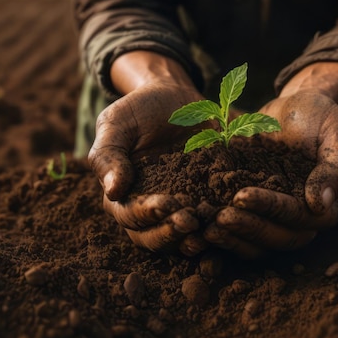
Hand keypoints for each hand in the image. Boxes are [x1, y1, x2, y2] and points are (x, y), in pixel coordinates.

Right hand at [89, 52, 208, 255]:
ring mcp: (179, 210)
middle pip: (154, 237)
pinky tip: (230, 224)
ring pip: (182, 239)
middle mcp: (149, 211)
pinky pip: (210, 224)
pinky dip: (218, 230)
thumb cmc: (137, 111)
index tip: (164, 205)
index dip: (146, 214)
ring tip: (210, 231)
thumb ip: (108, 156)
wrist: (173, 98)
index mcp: (122, 196)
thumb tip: (112, 191)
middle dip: (172, 233)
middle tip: (190, 222)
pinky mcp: (205, 202)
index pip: (130, 216)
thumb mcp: (115, 124)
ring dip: (195, 240)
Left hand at [204, 62, 337, 257]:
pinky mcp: (254, 212)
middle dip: (247, 227)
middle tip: (219, 216)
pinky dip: (222, 231)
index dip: (270, 209)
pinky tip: (200, 219)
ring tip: (206, 226)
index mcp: (324, 206)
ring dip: (232, 237)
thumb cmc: (322, 118)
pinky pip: (240, 231)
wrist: (296, 108)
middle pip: (276, 237)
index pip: (297, 217)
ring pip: (257, 242)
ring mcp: (275, 219)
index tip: (241, 195)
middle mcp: (300, 220)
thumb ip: (337, 169)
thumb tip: (321, 204)